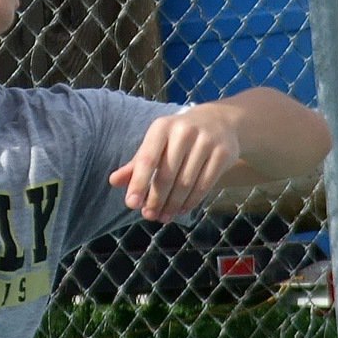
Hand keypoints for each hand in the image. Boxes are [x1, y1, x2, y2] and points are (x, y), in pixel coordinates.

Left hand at [109, 107, 240, 222]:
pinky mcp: (223, 153)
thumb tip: (113, 181)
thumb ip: (137, 163)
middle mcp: (184, 131)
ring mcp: (206, 141)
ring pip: (186, 183)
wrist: (219, 121)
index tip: (131, 204)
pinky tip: (181, 209)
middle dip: (156, 199)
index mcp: (162, 127)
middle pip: (167, 175)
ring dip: (173, 204)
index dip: (139, 183)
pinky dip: (191, 201)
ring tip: (163, 216)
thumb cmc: (179, 136)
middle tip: (148, 215)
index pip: (147, 159)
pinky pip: (204, 185)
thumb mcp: (157, 143)